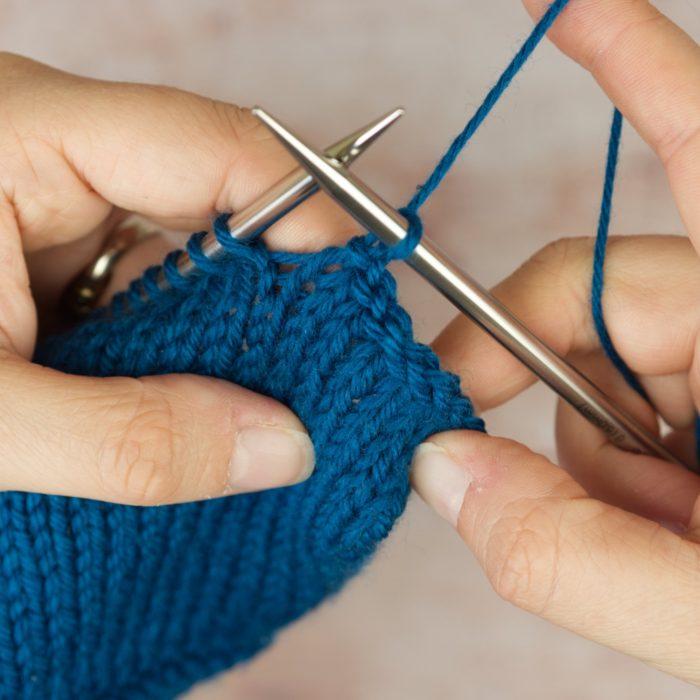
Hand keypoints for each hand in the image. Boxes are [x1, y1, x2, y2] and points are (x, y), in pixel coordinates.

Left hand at [0, 53, 356, 504]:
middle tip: (320, 386)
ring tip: (264, 408)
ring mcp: (67, 202)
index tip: (352, 313)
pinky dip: (191, 350)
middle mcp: (63, 153)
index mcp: (29, 135)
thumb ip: (130, 440)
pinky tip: (204, 404)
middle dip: (281, 297)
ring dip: (234, 335)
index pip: (222, 147)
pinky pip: (164, 290)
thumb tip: (285, 448)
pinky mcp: (65, 252)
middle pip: (228, 198)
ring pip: (201, 254)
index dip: (309, 221)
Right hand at [412, 0, 699, 684]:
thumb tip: (440, 470)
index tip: (566, 5)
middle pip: (596, 296)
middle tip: (511, 460)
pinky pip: (602, 413)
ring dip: (591, 456)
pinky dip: (596, 461)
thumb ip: (580, 557)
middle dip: (548, 387)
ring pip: (594, 374)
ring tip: (662, 536)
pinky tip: (646, 511)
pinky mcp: (689, 411)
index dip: (638, 71)